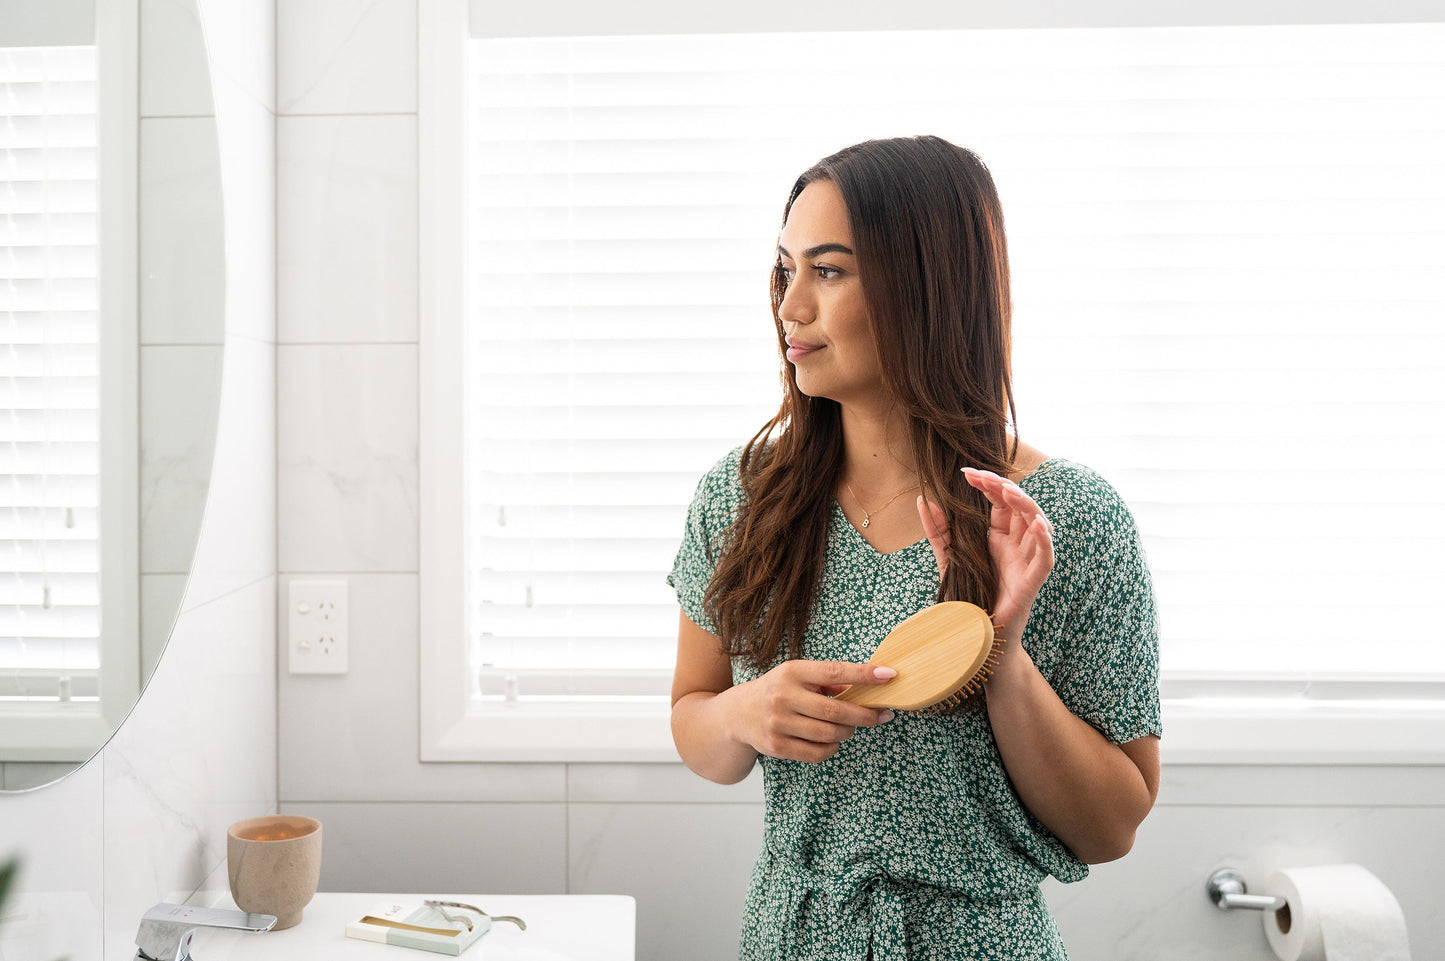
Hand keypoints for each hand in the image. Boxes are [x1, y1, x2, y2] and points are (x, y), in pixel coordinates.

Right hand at [723, 660, 896, 762]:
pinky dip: (832, 748)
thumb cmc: (777, 690)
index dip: (864, 674)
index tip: (889, 675)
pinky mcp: (777, 746)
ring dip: (848, 732)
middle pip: (836, 711)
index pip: (835, 671)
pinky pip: (818, 753)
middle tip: (881, 715)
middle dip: (865, 715)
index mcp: (792, 672)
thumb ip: (827, 680)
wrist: (737, 714)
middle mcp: (783, 696)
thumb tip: (863, 686)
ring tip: (851, 727)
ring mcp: (778, 723)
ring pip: (830, 735)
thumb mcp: (796, 675)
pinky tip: (833, 741)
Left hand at [917, 468, 1053, 639]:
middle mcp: (1015, 547)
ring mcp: (1025, 563)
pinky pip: (1045, 560)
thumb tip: (923, 500)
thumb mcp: (949, 560)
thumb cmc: (968, 600)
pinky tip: (1038, 525)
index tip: (967, 473)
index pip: (1000, 503)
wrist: (976, 639)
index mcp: (998, 539)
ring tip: (1009, 491)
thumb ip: (938, 532)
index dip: (988, 485)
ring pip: (1038, 527)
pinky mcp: (1031, 584)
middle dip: (1004, 488)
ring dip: (1027, 506)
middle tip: (983, 477)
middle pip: (1020, 508)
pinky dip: (1045, 542)